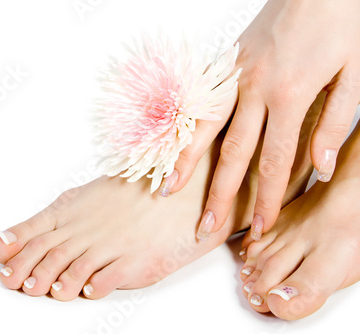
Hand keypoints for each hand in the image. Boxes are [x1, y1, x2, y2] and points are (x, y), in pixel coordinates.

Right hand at [170, 0, 359, 239]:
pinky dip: (185, 126)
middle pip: (232, 154)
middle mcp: (254, 88)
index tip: (258, 226)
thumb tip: (319, 166)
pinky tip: (175, 142)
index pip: (274, 162)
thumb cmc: (343, 20)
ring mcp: (234, 74)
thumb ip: (335, 123)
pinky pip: (201, 101)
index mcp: (290, 95)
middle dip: (219, 195)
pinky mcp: (226, 62)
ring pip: (204, 127)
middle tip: (205, 226)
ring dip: (187, 163)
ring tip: (168, 189)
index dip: (265, 198)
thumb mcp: (356, 72)